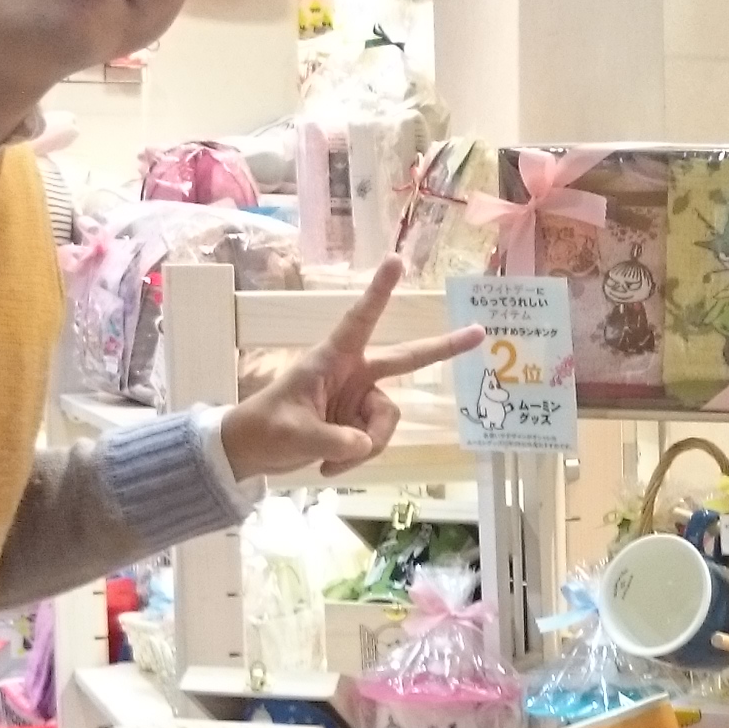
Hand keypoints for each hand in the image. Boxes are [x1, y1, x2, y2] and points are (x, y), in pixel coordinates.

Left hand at [216, 257, 486, 481]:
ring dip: (366, 447)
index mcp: (332, 359)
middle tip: (478, 332)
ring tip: (333, 461)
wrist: (249, 453)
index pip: (360, 320)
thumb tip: (364, 442)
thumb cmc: (264, 429)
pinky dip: (358, 457)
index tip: (395, 261)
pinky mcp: (358, 424)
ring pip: (387, 422)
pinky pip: (375, 441)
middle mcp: (353, 374)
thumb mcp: (294, 433)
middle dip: (443, 347)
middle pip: (405, 360)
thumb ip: (333, 439)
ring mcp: (358, 400)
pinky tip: (331, 466)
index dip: (379, 292)